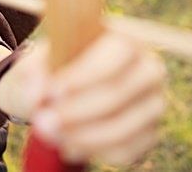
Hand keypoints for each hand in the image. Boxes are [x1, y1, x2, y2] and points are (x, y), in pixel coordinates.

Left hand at [1, 32, 165, 165]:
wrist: (66, 92)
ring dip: (82, 136)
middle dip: (78, 111)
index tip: (52, 91)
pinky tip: (71, 145)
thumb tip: (39, 93)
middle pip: (120, 92)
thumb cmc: (58, 68)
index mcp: (127, 39)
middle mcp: (149, 68)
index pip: (118, 52)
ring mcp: (154, 102)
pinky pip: (128, 151)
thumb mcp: (41, 61)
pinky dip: (95, 152)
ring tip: (53, 135)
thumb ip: (36, 72)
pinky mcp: (151, 133)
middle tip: (44, 121)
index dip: (86, 74)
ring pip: (124, 127)